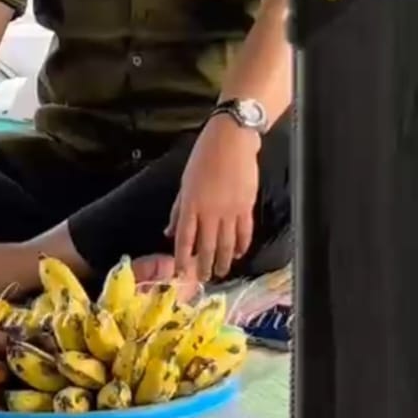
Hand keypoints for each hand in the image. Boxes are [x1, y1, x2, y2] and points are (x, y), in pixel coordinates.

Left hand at [168, 117, 260, 281]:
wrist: (232, 140)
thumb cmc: (204, 156)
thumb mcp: (185, 182)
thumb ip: (178, 209)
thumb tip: (170, 232)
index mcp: (191, 204)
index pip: (185, 239)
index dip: (183, 259)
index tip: (182, 273)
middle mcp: (210, 211)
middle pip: (207, 246)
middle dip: (205, 266)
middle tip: (204, 278)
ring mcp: (230, 210)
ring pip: (227, 244)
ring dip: (224, 261)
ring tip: (222, 272)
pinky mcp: (247, 207)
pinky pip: (244, 233)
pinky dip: (242, 246)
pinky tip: (239, 253)